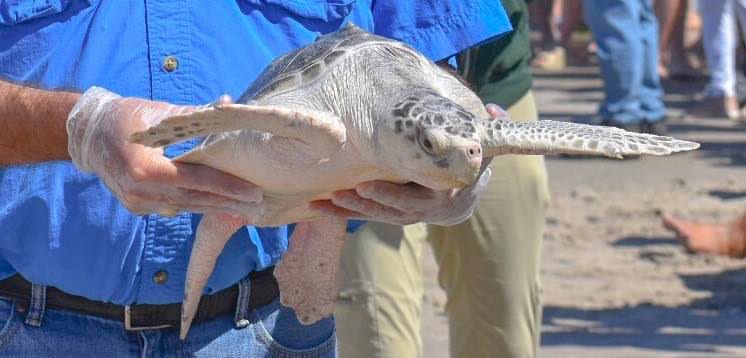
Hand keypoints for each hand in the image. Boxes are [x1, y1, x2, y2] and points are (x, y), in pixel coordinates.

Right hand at [67, 87, 262, 216]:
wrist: (88, 133)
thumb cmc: (126, 116)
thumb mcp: (161, 113)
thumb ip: (195, 114)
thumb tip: (230, 103)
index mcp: (146, 169)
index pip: (197, 181)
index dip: (227, 187)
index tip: (254, 192)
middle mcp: (141, 192)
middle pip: (195, 200)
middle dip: (229, 202)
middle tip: (259, 204)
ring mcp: (137, 203)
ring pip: (185, 206)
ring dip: (216, 207)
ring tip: (246, 208)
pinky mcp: (137, 207)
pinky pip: (173, 207)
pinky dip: (196, 205)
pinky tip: (219, 206)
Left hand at [309, 103, 502, 225]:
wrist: (471, 173)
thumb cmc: (474, 152)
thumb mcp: (484, 141)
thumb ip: (492, 127)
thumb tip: (496, 110)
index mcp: (451, 197)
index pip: (419, 201)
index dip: (392, 195)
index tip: (364, 186)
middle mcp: (433, 212)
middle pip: (394, 214)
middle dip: (365, 204)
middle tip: (340, 192)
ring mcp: (416, 216)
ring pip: (379, 217)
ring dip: (350, 211)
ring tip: (321, 202)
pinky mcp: (399, 215)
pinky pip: (370, 216)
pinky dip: (344, 212)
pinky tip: (318, 207)